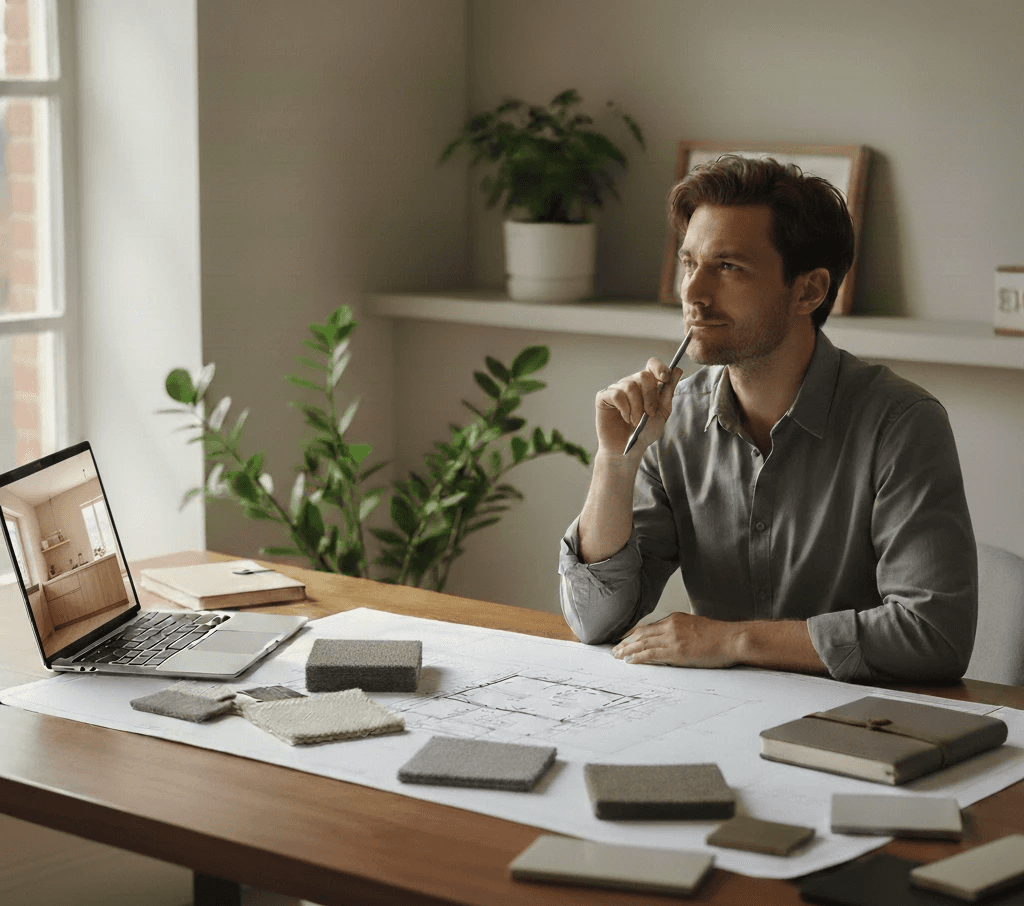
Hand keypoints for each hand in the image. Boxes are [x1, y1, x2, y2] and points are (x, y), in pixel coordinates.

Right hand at [595, 358, 684, 456]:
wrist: (628, 449)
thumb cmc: (644, 432)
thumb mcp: (662, 412)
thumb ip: (668, 392)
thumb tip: (677, 370)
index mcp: (646, 385)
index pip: (652, 364)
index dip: (659, 367)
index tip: (665, 379)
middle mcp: (631, 383)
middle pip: (643, 375)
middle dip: (650, 396)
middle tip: (649, 414)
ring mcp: (616, 389)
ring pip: (629, 386)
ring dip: (637, 407)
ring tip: (636, 421)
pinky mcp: (603, 397)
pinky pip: (616, 394)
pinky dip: (624, 408)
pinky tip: (625, 418)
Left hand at [611, 612, 738, 668]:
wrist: (732, 639)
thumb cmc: (719, 636)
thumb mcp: (696, 626)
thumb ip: (681, 630)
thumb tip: (672, 640)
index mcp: (675, 619)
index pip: (648, 627)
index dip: (633, 634)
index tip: (624, 640)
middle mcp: (671, 626)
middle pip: (641, 634)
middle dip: (625, 642)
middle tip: (614, 650)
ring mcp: (673, 638)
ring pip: (642, 643)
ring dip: (627, 650)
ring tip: (617, 656)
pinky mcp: (677, 652)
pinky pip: (651, 654)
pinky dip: (638, 657)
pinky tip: (630, 661)